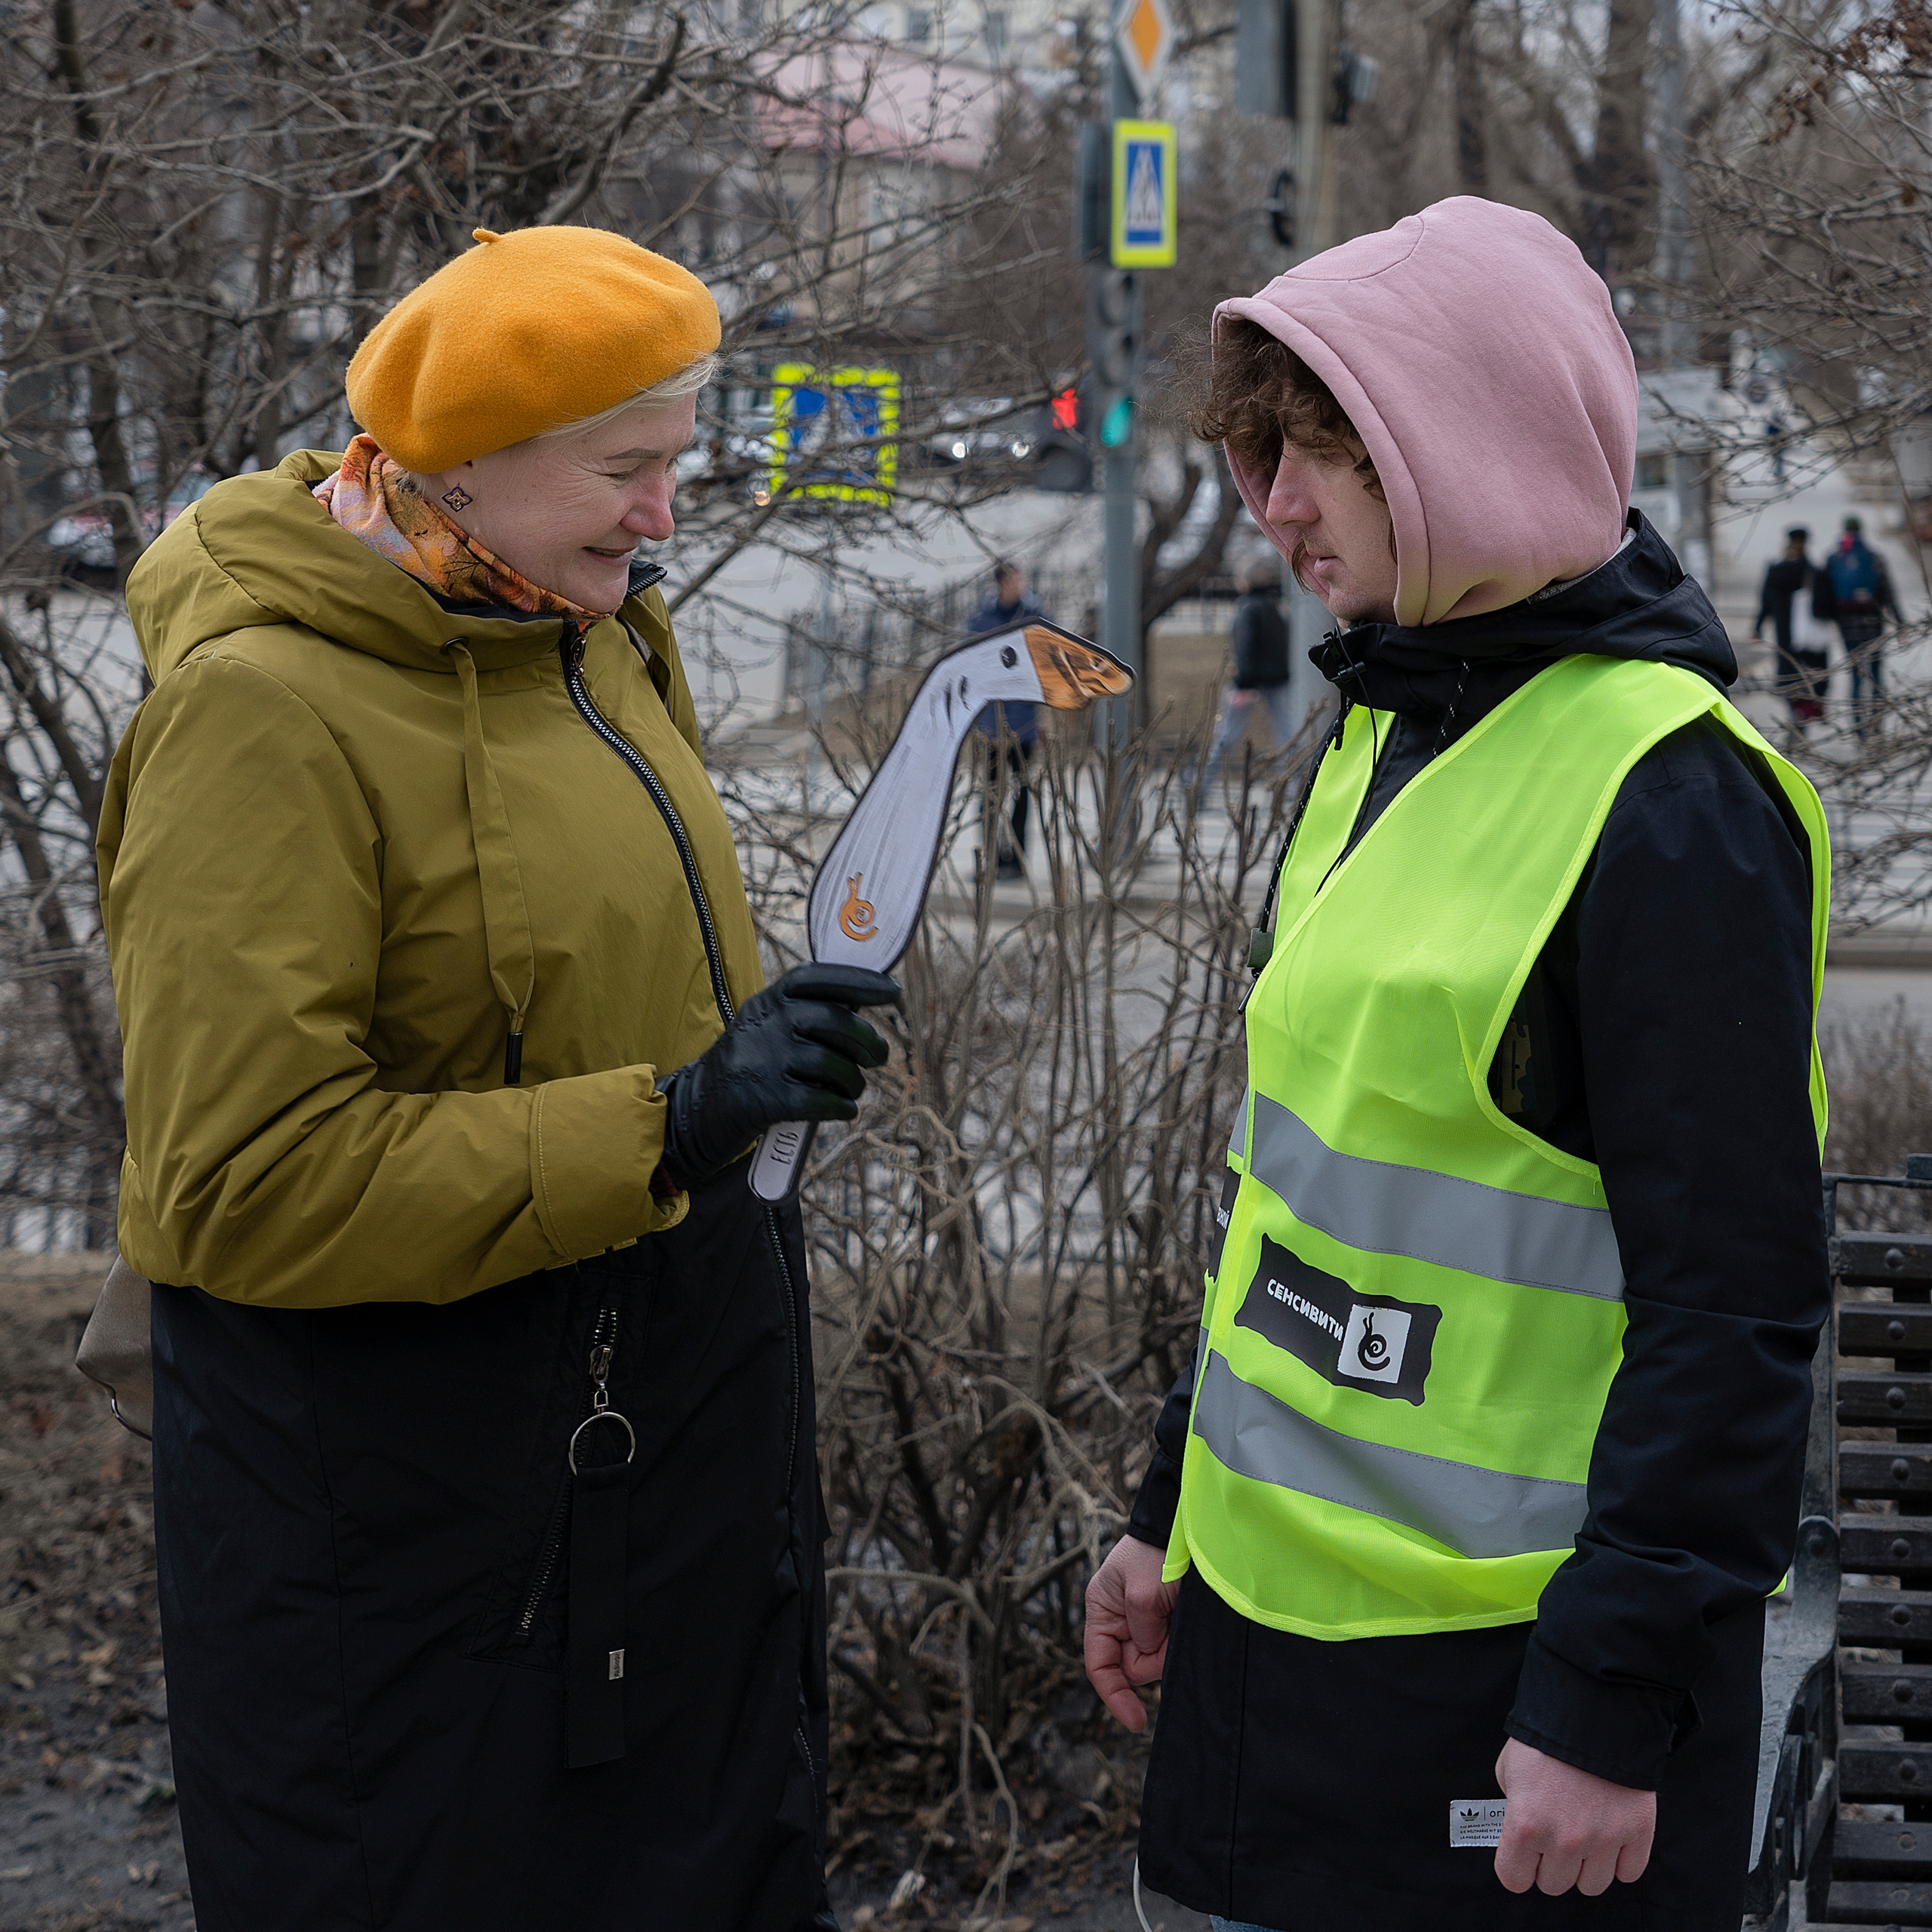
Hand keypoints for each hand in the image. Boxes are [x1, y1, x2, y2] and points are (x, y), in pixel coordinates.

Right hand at [657, 963, 898, 1188]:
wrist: (695, 1112)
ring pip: (831, 1063)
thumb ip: (803, 1014)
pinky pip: (819, 1100)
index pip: (816, 979)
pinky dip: (840, 1106)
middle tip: (879, 1057)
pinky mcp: (762, 1099)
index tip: (891, 991)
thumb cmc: (748, 1068)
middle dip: (867, 1040)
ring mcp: (762, 1061)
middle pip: (833, 1021)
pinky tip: (844, 1109)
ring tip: (853, 1089)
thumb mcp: (765, 1029)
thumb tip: (861, 1003)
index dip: (858, 981)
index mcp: (766, 1002)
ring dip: (854, 1081)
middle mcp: (764, 1025)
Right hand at [1083, 1535, 1179, 1731]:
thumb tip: (1149, 1658)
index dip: (1115, 1696)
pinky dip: (1180, 1642)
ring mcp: (1145, 1620)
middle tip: (1172, 1634)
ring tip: (1180, 1614)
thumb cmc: (1158, 1552)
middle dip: (1155, 1660)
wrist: (1188, 1525)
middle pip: (1132, 1666)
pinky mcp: (1168, 1619)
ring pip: (1156, 1658)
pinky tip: (1186, 1619)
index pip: (1099, 1665)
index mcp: (1102, 1609)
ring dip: (1171, 1648)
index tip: (1137, 1721)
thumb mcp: (1143, 1593)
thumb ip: (1142, 1633)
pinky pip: (1171, 1647)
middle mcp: (1120, 1618)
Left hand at [1493, 1737, 1654, 1896]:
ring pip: (1591, 1885)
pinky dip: (1619, 1860)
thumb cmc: (1546, 1737)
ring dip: (1585, 1866)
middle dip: (1550, 1863)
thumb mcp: (1510, 1769)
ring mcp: (1603, 1840)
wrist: (1593, 1712)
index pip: (1514, 1879)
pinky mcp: (1636, 1833)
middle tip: (1553, 1835)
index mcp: (1526, 1825)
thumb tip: (1521, 1827)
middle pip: (1553, 1885)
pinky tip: (1609, 1836)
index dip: (1516, 1866)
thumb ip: (1512, 1805)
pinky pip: (1628, 1873)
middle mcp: (1564, 1840)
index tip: (1522, 1856)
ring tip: (1582, 1835)